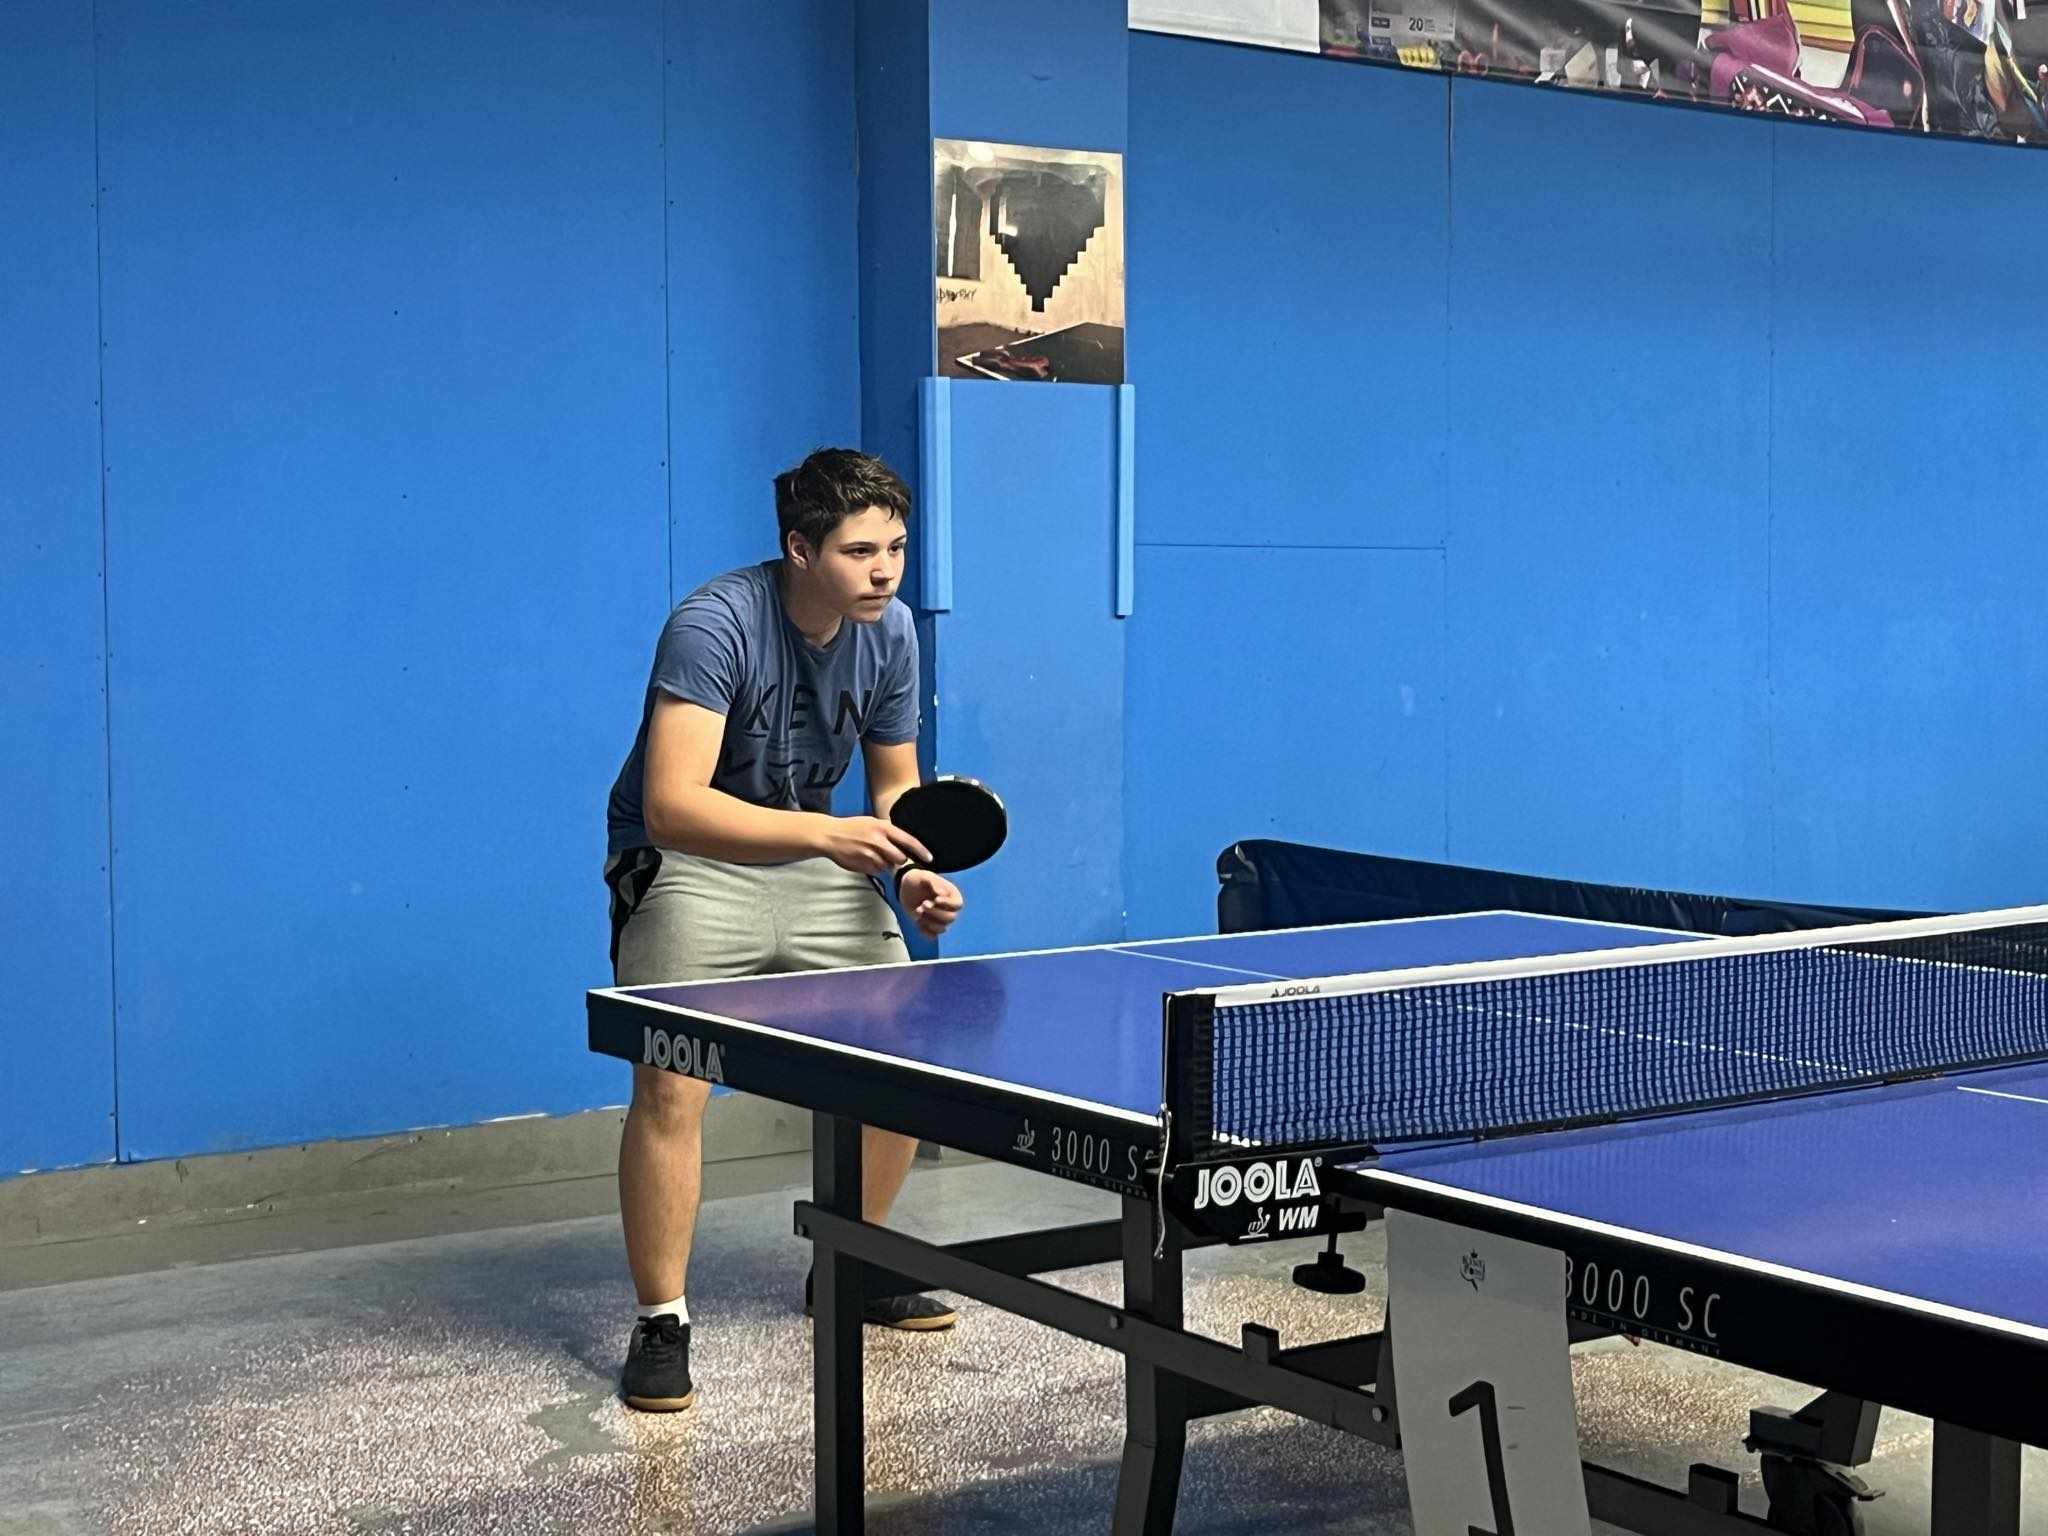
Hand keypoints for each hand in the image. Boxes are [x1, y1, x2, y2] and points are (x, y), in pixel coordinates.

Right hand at [814, 814, 928, 874]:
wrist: (830, 836)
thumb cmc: (853, 828)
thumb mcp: (872, 823)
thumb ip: (889, 833)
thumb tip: (906, 844)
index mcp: (883, 828)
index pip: (909, 841)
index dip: (921, 851)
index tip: (930, 859)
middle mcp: (878, 841)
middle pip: (900, 858)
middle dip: (899, 860)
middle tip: (890, 855)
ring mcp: (870, 855)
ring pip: (888, 866)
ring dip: (884, 863)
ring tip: (871, 854)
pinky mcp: (863, 865)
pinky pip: (876, 870)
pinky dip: (874, 867)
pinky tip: (864, 858)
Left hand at [897, 868, 963, 940]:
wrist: (906, 887)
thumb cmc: (918, 879)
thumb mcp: (924, 876)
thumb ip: (934, 883)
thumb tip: (942, 894)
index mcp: (952, 896)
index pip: (957, 905)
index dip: (948, 904)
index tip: (936, 899)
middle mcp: (948, 909)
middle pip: (950, 918)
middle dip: (935, 912)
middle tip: (923, 904)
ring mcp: (939, 919)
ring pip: (942, 929)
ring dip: (929, 921)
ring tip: (918, 911)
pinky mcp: (929, 926)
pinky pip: (932, 936)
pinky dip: (924, 931)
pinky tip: (917, 922)